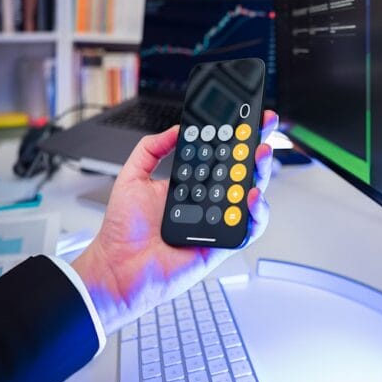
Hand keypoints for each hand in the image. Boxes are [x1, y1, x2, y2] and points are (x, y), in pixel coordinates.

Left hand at [72, 111, 278, 334]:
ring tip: (260, 155)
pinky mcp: (223, 243)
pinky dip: (257, 212)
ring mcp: (219, 221)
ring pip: (253, 194)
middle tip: (263, 128)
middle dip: (257, 146)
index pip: (220, 155)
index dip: (237, 137)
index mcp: (192, 184)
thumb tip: (176, 129)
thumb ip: (151, 148)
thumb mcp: (132, 177)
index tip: (247, 115)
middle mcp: (209, 201)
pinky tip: (252, 196)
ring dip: (262, 172)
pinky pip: (250, 228)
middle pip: (243, 171)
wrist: (118, 266)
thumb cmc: (124, 230)